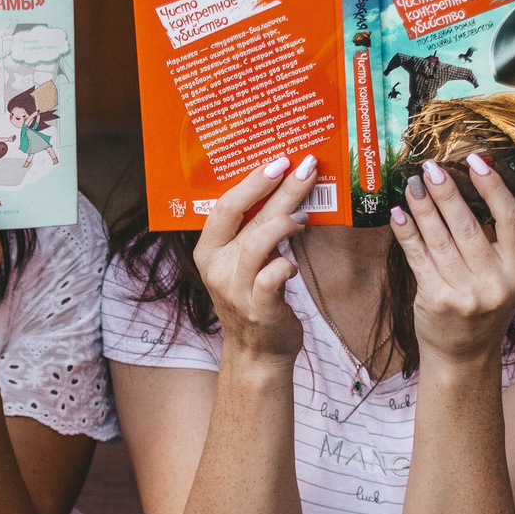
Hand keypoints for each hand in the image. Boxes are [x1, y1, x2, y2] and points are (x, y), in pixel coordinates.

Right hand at [195, 153, 318, 362]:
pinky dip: (286, 265)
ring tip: (304, 217)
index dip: (252, 182)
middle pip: (247, 219)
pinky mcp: (259, 309)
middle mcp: (217, 269)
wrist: (258, 352)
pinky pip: (272, 277)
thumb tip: (286, 187)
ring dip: (285, 224)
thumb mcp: (243, 262)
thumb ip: (254, 231)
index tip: (279, 161)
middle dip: (280, 190)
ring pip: (257, 244)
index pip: (224, 207)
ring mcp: (236, 291)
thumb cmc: (255, 298)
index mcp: (208, 251)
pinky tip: (294, 265)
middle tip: (306, 169)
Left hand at [388, 153, 514, 366]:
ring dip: (423, 207)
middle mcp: (496, 283)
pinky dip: (407, 232)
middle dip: (447, 192)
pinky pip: (418, 257)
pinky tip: (398, 213)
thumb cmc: (483, 309)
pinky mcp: (436, 300)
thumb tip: (469, 188)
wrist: (464, 355)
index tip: (476, 162)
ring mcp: (466, 294)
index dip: (494, 188)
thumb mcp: (504, 279)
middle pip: (470, 226)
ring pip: (440, 238)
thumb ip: (495, 243)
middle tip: (432, 168)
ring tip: (413, 184)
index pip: (511, 220)